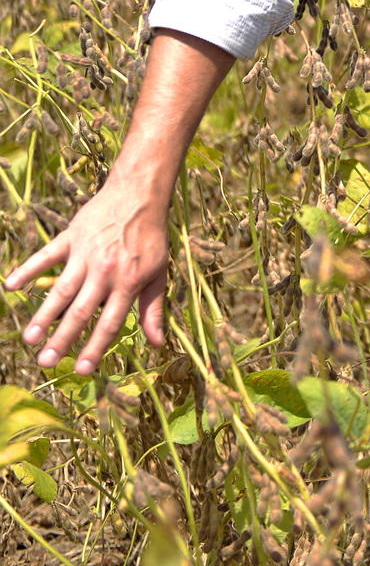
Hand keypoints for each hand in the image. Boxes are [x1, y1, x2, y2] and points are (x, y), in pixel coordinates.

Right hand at [3, 26, 232, 373]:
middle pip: (81, 312)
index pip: (110, 323)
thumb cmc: (151, 238)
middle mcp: (105, 271)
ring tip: (30, 338)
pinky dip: (29, 269)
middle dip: (62, 339)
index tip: (82, 371)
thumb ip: (153, 309)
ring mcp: (85, 254)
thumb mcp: (159, 273)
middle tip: (45, 363)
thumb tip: (158, 345)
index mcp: (128, 283)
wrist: (140, 194)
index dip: (96, 348)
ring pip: (61, 289)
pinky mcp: (71, 237)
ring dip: (44, 314)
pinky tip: (11, 285)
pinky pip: (46, 256)